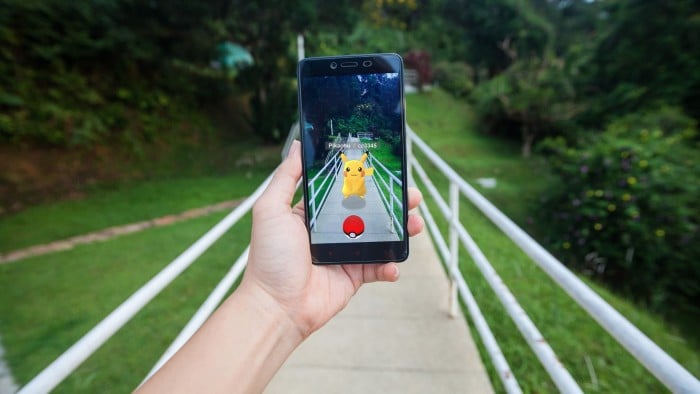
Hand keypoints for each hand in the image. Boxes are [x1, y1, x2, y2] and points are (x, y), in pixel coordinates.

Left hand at [242, 140, 423, 337]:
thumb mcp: (270, 209)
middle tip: (412, 195)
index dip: (367, 178)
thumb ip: (286, 177)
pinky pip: (379, 267)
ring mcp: (345, 252)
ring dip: (401, 229)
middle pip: (371, 210)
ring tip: (415, 224)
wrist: (277, 306)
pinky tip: (394, 264)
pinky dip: (392, 265)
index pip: (345, 189)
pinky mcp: (354, 275)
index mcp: (314, 212)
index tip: (387, 167)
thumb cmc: (270, 257)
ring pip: (381, 236)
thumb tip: (298, 144)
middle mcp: (331, 230)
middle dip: (394, 201)